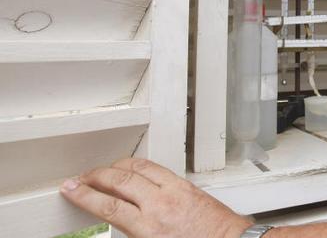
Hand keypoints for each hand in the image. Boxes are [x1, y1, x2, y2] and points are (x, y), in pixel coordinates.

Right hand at [59, 158, 252, 237]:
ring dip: (117, 165)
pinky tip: (134, 168)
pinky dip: (140, 165)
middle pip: (120, 180)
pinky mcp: (187, 184)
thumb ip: (132, 233)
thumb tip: (120, 221)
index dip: (84, 195)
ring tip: (104, 169)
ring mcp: (175, 191)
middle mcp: (161, 204)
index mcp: (149, 227)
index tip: (71, 189)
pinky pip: (159, 168)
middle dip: (96, 175)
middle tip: (82, 177)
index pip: (108, 205)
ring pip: (140, 167)